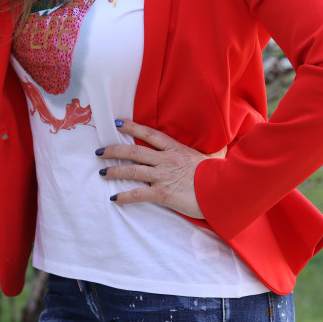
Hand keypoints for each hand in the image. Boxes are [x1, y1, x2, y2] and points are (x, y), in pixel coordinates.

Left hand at [96, 119, 226, 219]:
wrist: (222, 189)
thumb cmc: (219, 173)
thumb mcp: (214, 155)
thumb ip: (211, 149)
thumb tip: (223, 143)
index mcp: (175, 149)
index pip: (150, 134)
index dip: (132, 128)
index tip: (118, 123)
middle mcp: (166, 160)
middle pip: (134, 152)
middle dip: (114, 150)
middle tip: (99, 152)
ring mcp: (163, 176)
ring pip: (133, 170)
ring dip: (114, 171)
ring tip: (102, 172)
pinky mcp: (163, 193)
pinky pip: (139, 194)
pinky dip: (125, 196)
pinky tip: (114, 198)